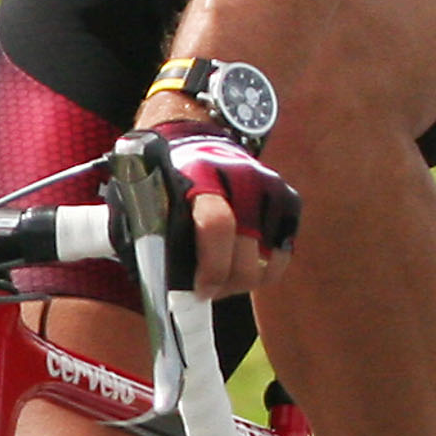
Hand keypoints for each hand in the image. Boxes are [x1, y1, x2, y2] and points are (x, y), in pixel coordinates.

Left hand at [137, 118, 300, 297]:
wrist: (201, 145)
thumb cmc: (167, 185)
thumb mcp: (146, 200)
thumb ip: (149, 236)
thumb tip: (157, 287)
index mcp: (200, 175)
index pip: (217, 224)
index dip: (211, 267)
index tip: (199, 289)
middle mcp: (242, 179)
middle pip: (246, 258)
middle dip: (225, 286)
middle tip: (206, 291)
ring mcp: (270, 189)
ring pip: (265, 266)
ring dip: (242, 282)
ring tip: (219, 276)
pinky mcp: (289, 200)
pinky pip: (282, 257)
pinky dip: (262, 270)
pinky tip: (239, 263)